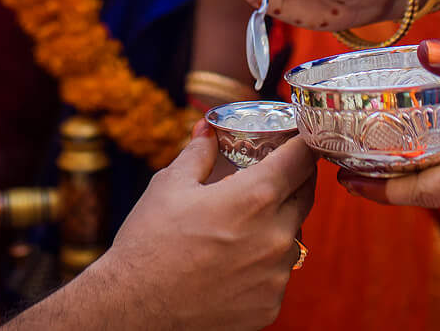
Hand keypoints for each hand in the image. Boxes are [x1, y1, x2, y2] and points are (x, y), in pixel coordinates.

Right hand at [76, 124, 317, 330]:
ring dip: (277, 225)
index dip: (302, 143)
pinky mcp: (270, 306)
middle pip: (305, 196)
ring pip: (292, 237)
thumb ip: (198, 153)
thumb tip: (207, 130)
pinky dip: (263, 263)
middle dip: (294, 180)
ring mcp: (275, 276)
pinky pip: (278, 274)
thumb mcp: (169, 186)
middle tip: (274, 174)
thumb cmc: (148, 244)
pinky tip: (232, 263)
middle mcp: (275, 237)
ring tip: (241, 226)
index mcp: (254, 199)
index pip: (302, 159)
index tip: (299, 139)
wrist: (134, 309)